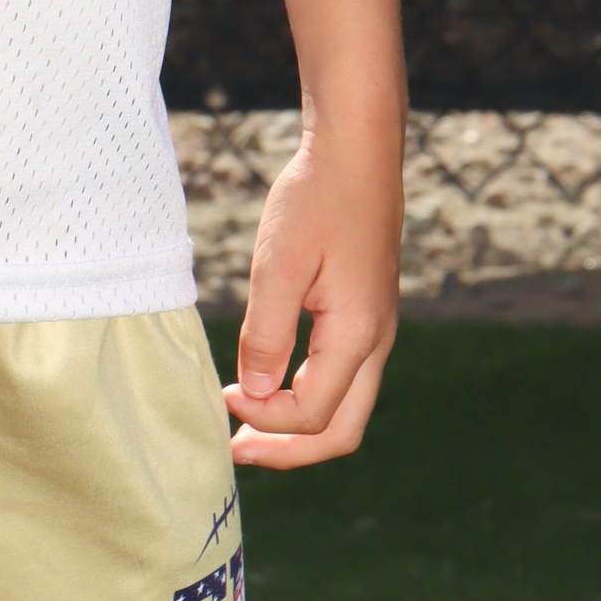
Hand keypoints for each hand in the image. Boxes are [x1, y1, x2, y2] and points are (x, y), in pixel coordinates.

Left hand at [222, 118, 401, 467]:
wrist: (355, 150)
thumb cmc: (316, 197)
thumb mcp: (279, 261)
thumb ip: (267, 332)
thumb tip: (252, 393)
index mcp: (358, 335)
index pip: (313, 414)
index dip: (266, 421)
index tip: (224, 400)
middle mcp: (376, 341)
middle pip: (341, 430)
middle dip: (289, 450)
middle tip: (236, 450)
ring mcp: (376, 328)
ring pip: (346, 407)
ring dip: (297, 425)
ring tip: (246, 424)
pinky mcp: (366, 312)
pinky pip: (343, 376)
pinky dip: (308, 394)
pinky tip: (271, 378)